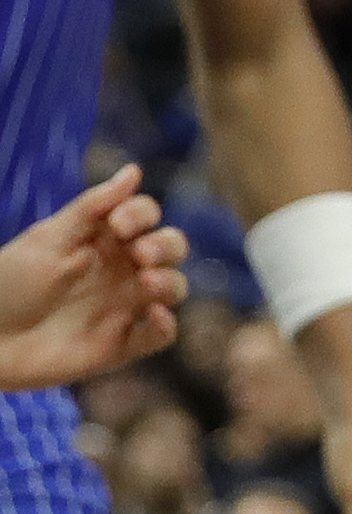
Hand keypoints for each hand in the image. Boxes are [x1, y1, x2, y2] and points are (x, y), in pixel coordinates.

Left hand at [0, 168, 186, 389]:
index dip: (142, 215)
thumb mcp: (48, 239)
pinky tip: (154, 315)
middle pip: (170, 248)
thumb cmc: (8, 283)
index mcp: (102, 240)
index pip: (144, 216)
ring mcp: (123, 307)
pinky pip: (160, 335)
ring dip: (170, 282)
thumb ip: (93, 206)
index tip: (120, 225)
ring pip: (173, 288)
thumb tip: (135, 170)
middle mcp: (119, 270)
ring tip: (147, 283)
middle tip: (141, 255)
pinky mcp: (120, 344)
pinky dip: (167, 326)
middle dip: (166, 246)